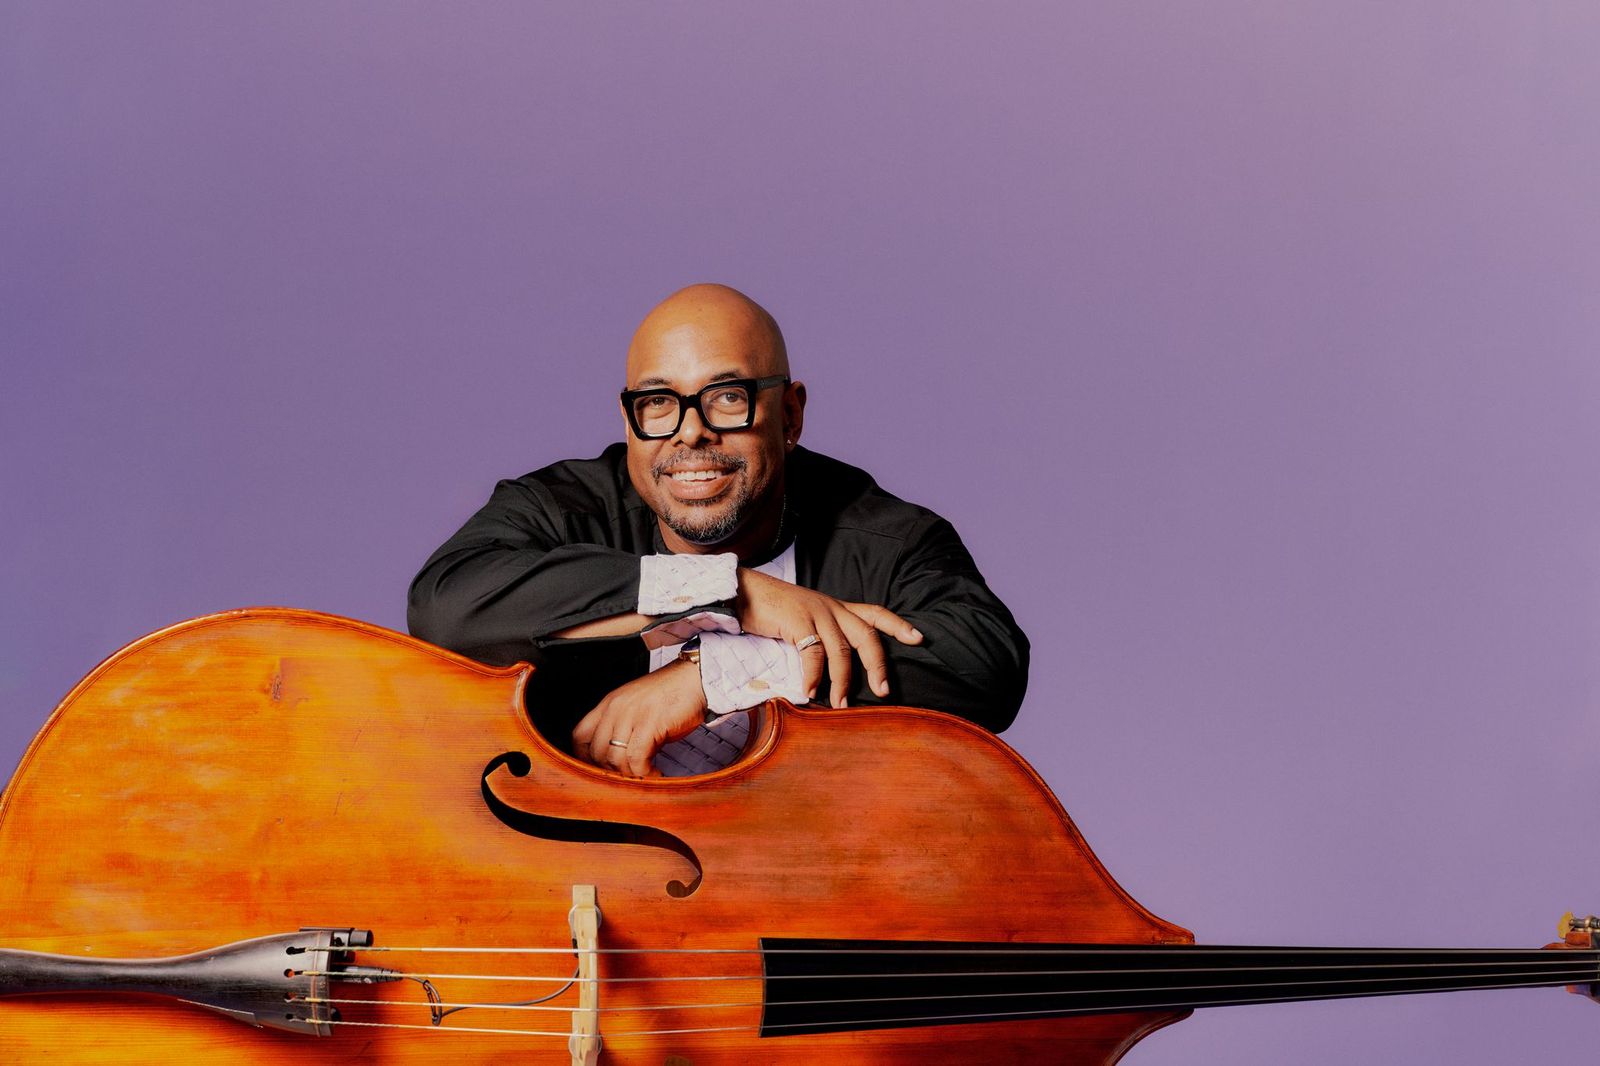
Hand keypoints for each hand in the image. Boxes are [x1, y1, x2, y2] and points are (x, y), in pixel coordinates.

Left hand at [571, 660, 706, 776]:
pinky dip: (645, 773)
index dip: (585, 759)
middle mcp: (615, 708)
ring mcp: (631, 715)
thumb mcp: (637, 708)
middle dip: (613, 772)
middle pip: (597, 752)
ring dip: (631, 775)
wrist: (696, 679)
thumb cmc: (671, 696)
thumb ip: (622, 728)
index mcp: (609, 703)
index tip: (601, 771)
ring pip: (615, 759)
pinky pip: (636, 759)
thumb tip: (616, 762)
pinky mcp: (649, 724)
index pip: (579, 736)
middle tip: (632, 777)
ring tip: (647, 776)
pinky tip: (657, 774)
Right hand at [737, 569, 922, 707]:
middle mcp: (832, 608)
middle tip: (884, 691)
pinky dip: (812, 675)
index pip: (876, 613)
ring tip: (841, 705)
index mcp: (837, 607)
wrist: (744, 591)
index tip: (919, 638)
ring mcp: (816, 613)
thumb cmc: (774, 610)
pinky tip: (810, 692)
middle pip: (867, 635)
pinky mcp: (797, 620)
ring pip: (841, 649)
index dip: (898, 625)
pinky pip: (812, 652)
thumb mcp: (806, 619)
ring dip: (842, 681)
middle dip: (878, 665)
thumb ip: (823, 638)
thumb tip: (834, 672)